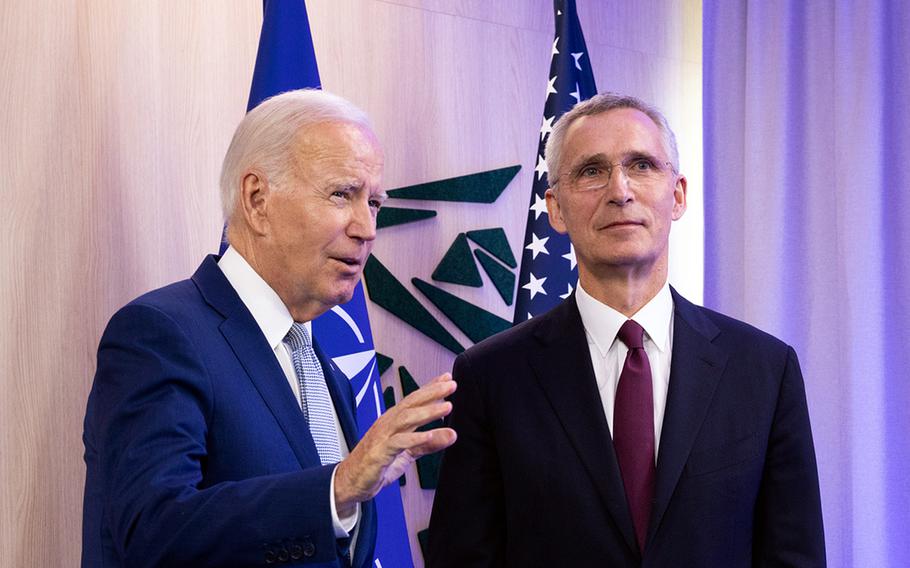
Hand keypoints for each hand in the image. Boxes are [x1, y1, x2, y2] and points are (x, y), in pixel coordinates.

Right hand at [334, 372, 456, 515]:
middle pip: (411, 403)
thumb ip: (428, 444)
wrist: (351, 481)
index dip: (430, 387)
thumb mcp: (408, 454)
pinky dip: (415, 439)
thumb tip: (452, 435)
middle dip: (432, 392)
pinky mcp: (379, 453)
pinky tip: (429, 435)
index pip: (414, 399)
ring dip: (428, 412)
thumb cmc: (377, 463)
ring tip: (447, 407)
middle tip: (452, 385)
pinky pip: (398, 443)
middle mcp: (388, 424)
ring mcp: (383, 436)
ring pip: (406, 419)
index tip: (447, 378)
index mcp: (394, 420)